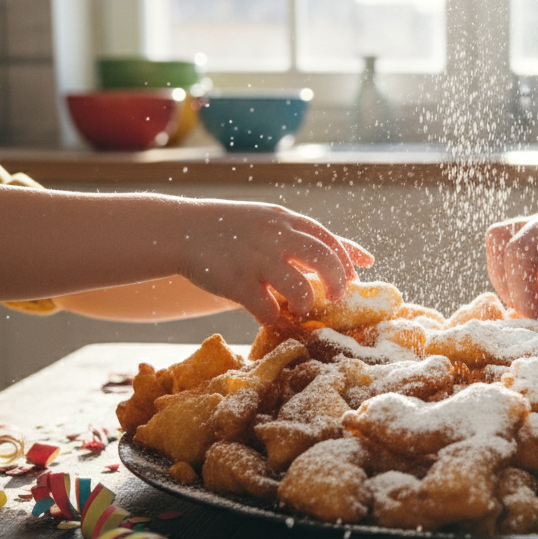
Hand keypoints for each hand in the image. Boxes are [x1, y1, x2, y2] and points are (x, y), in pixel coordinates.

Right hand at [177, 199, 372, 325]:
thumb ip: (298, 235)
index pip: (328, 238)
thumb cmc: (230, 228)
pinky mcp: (236, 282)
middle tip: (336, 297)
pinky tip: (270, 317)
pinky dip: (273, 318)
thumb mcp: (267, 220)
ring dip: (306, 303)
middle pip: (324, 260)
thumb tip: (341, 254)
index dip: (346, 258)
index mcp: (284, 221)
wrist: (180, 229)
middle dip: (337, 282)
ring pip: (300, 288)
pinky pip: (267, 309)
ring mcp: (256, 259)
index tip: (356, 275)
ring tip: (300, 308)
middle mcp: (275, 237)